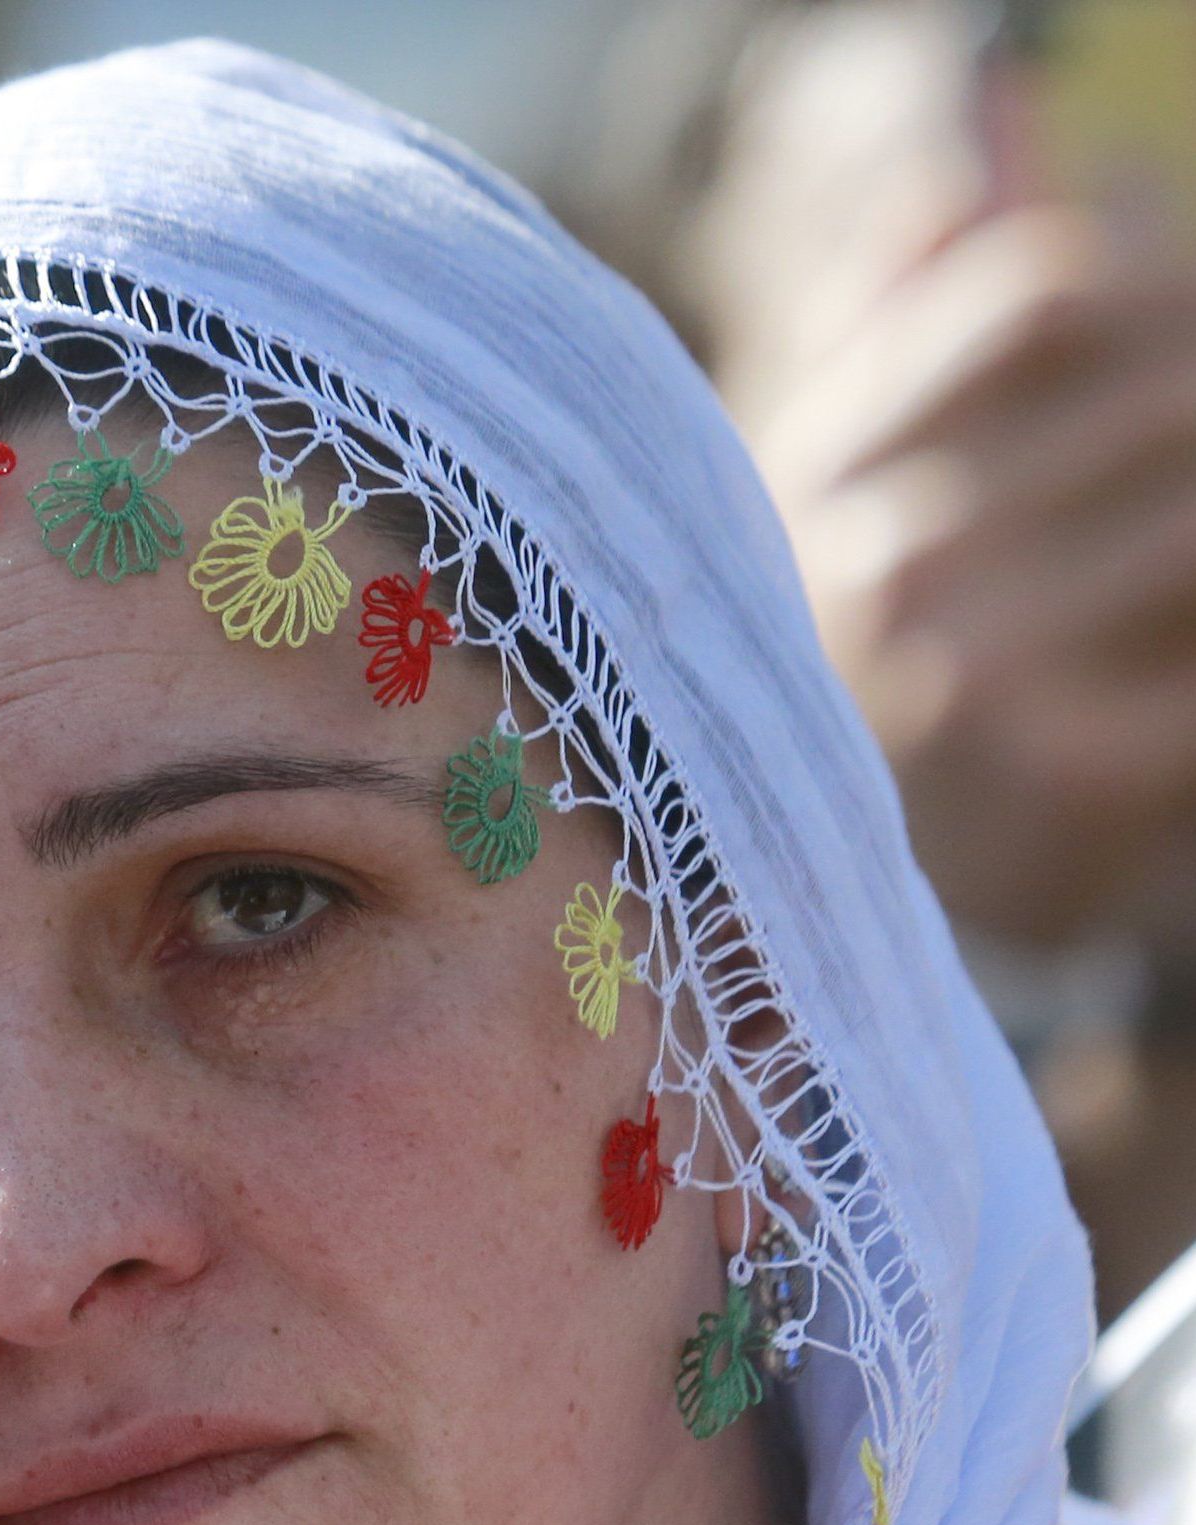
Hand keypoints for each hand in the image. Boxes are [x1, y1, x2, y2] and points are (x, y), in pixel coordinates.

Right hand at [742, 209, 1195, 942]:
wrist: (814, 909)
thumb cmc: (857, 654)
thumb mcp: (826, 477)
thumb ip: (885, 316)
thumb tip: (969, 167)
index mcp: (827, 454)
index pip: (1047, 282)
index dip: (1165, 276)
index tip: (1184, 322)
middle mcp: (883, 551)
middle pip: (1167, 388)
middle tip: (1193, 459)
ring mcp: (965, 666)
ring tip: (1183, 565)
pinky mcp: (1059, 770)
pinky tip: (1179, 660)